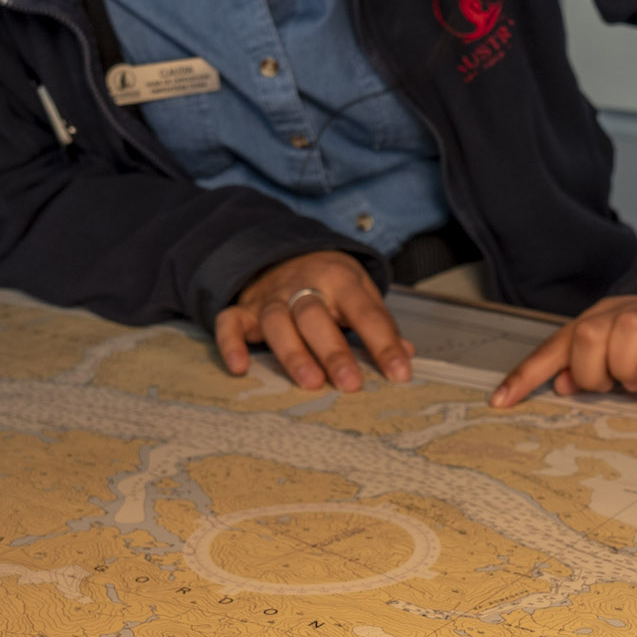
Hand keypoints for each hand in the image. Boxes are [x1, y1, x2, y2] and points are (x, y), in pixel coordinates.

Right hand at [213, 251, 411, 392]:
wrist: (284, 251)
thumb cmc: (328, 282)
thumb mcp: (360, 292)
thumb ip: (379, 323)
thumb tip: (406, 355)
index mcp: (341, 281)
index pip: (366, 312)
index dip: (384, 343)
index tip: (400, 374)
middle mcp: (303, 286)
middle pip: (316, 316)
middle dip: (333, 350)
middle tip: (351, 384)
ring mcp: (270, 297)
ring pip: (277, 321)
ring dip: (294, 353)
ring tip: (310, 383)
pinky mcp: (243, 308)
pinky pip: (229, 322)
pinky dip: (231, 343)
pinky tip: (240, 368)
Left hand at [491, 295, 636, 410]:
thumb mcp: (623, 357)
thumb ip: (589, 368)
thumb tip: (558, 385)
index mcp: (597, 322)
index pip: (554, 346)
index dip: (525, 374)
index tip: (500, 402)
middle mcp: (620, 315)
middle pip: (586, 337)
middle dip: (593, 373)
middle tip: (615, 387)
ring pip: (622, 339)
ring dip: (628, 373)